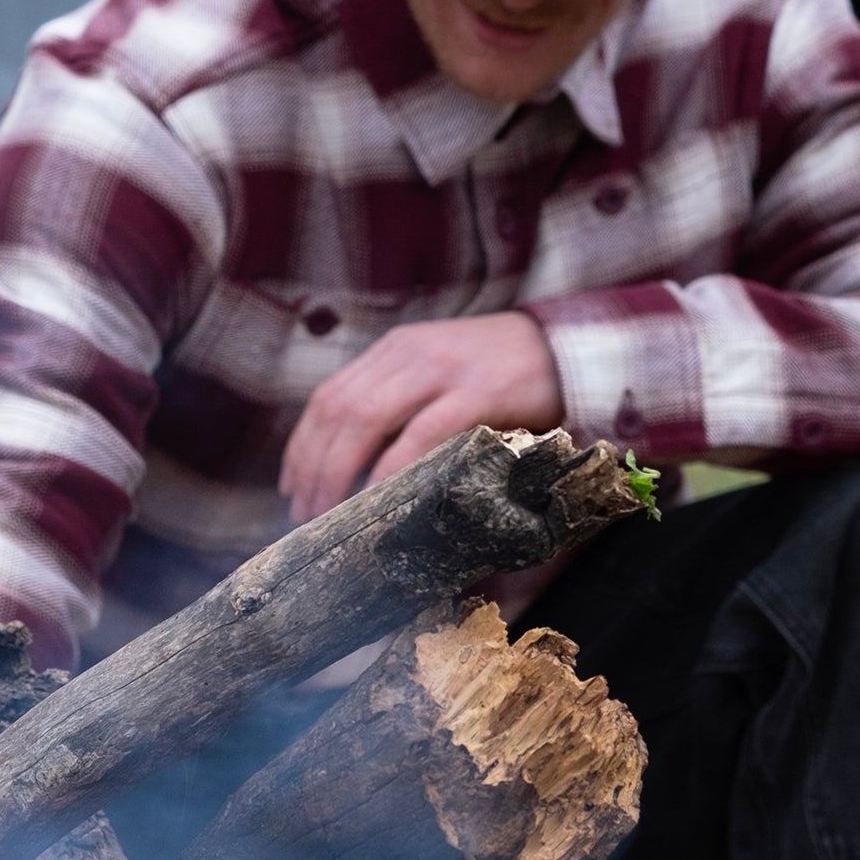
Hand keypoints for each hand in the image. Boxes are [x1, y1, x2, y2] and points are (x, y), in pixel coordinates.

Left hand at [279, 311, 564, 525]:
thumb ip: (403, 401)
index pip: (329, 396)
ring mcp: (443, 371)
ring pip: (366, 419)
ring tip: (331, 512)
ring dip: (340, 472)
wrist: (567, 348)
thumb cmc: (501, 372)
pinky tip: (379, 497)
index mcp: (397, 349)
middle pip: (338, 410)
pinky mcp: (477, 393)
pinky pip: (420, 435)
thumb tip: (359, 465)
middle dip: (313, 466)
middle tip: (305, 512)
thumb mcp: (441, 372)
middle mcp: (410, 354)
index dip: (303, 444)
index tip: (291, 484)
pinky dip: (392, 469)